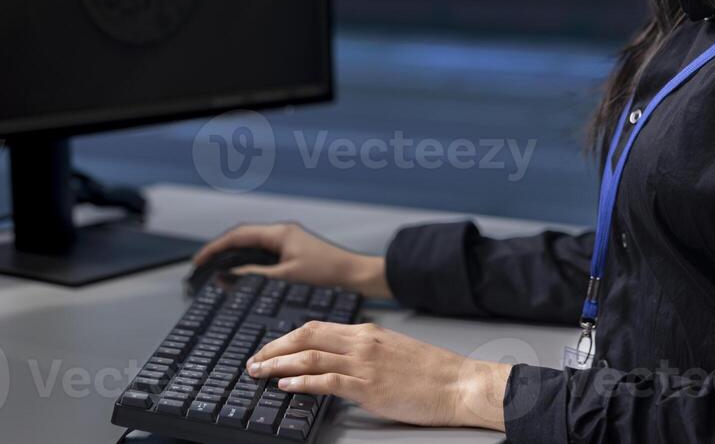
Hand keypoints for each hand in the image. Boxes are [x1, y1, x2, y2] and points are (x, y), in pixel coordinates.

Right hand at [192, 222, 391, 298]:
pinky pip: (263, 255)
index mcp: (279, 233)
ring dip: (235, 259)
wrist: (355, 277)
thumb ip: (256, 275)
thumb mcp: (286, 277)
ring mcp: (287, 243)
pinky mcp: (292, 254)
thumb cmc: (328, 274)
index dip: (216, 248)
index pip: (238, 235)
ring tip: (218, 275)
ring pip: (252, 247)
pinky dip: (249, 264)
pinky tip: (242, 278)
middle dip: (221, 252)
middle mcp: (282, 234)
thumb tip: (230, 275)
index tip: (199, 261)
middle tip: (203, 268)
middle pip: (242, 238)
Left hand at [246, 320, 510, 430]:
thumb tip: (342, 359)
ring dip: (278, 365)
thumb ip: (367, 350)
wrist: (460, 384)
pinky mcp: (368, 388)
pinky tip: (285, 386)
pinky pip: (326, 381)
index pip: (317, 328)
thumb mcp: (395, 350)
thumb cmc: (434, 372)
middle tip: (254, 359)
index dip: (288, 337)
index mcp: (368, 332)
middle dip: (275, 348)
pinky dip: (301, 382)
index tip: (272, 347)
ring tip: (259, 372)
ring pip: (309, 357)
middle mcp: (362, 342)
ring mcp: (364, 364)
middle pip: (306, 337)